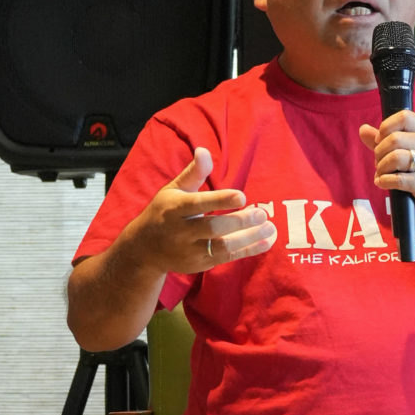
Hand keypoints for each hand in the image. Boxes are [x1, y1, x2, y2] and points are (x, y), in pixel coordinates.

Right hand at [127, 148, 275, 274]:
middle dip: (240, 222)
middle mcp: (181, 231)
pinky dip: (249, 250)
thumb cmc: (165, 212)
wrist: (144, 249)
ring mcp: (190, 250)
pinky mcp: (200, 264)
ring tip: (270, 228)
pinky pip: (227, 257)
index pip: (198, 204)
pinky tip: (266, 242)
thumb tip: (204, 150)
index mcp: (174, 209)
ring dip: (249, 238)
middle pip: (213, 228)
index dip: (221, 200)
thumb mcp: (173, 190)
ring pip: (223, 246)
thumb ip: (193, 173)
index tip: (242, 197)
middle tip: (262, 213)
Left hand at [361, 109, 414, 228]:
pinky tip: (383, 183)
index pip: (405, 117)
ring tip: (381, 174)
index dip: (386, 127)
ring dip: (381, 168)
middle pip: (395, 138)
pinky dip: (384, 181)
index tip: (380, 140)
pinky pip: (398, 179)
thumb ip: (388, 140)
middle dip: (379, 152)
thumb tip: (363, 129)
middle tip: (379, 162)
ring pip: (395, 157)